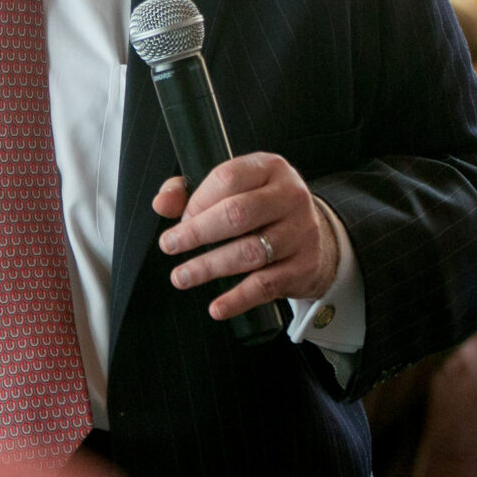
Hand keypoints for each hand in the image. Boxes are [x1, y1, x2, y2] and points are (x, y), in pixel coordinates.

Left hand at [153, 155, 337, 320]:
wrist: (313, 238)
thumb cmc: (262, 210)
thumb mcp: (234, 190)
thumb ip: (191, 192)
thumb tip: (162, 203)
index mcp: (269, 168)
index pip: (228, 178)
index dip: (198, 200)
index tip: (180, 220)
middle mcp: (290, 196)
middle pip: (238, 213)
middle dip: (197, 232)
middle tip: (169, 246)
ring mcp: (300, 232)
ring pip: (250, 251)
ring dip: (210, 266)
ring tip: (182, 276)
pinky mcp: (304, 266)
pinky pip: (266, 285)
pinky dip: (238, 299)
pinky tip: (217, 307)